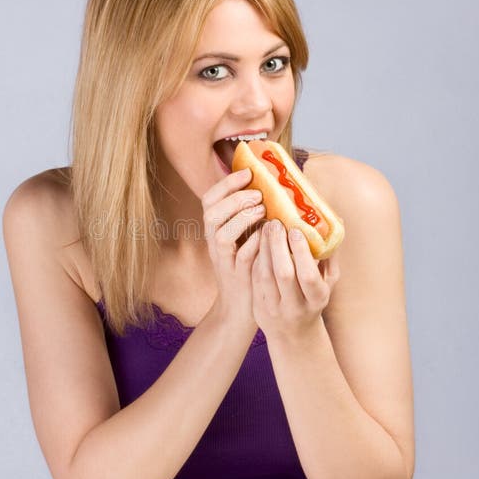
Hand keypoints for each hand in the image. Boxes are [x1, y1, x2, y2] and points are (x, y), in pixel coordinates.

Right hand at [202, 167, 264, 326]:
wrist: (241, 305)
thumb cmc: (248, 265)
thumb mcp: (244, 237)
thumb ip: (249, 215)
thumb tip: (269, 185)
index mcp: (215, 228)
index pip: (209, 199)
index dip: (226, 183)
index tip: (247, 172)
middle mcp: (214, 242)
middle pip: (211, 213)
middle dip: (235, 198)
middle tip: (258, 194)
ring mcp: (223, 259)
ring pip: (222, 234)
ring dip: (243, 218)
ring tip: (264, 210)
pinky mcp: (236, 275)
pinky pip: (241, 255)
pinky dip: (254, 242)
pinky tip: (267, 235)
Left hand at [251, 219, 339, 340]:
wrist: (293, 334)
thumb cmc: (313, 298)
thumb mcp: (328, 282)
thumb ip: (331, 254)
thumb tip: (336, 222)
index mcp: (317, 299)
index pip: (307, 276)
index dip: (301, 252)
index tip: (295, 230)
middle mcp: (295, 307)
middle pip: (284, 274)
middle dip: (278, 246)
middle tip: (275, 223)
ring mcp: (274, 309)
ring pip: (264, 276)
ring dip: (263, 249)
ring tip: (265, 228)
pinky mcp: (257, 307)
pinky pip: (253, 280)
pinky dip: (254, 259)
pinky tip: (256, 243)